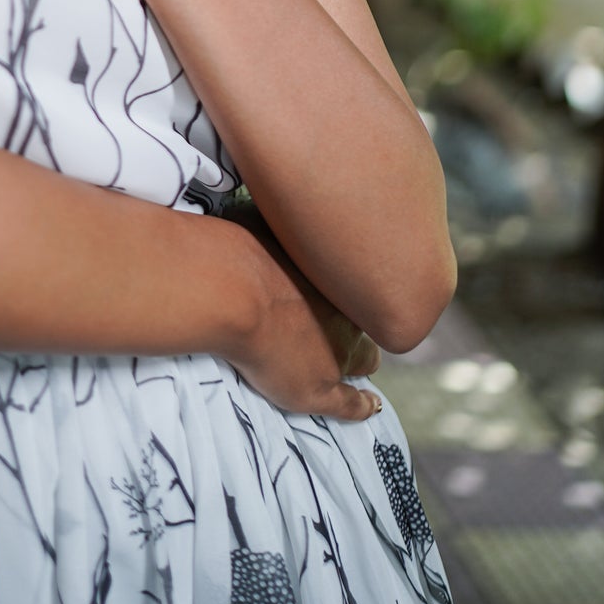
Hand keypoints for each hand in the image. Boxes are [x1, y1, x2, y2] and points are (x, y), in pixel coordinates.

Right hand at [226, 210, 383, 421]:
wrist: (234, 290)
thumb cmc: (244, 245)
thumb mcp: (270, 216)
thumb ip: (286, 220)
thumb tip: (290, 197)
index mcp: (334, 273)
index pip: (358, 284)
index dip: (350, 286)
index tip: (338, 282)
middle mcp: (341, 308)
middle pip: (363, 318)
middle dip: (357, 318)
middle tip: (340, 316)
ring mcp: (333, 351)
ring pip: (364, 358)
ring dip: (360, 357)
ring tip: (352, 359)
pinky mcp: (317, 389)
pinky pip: (351, 403)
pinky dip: (361, 406)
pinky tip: (369, 406)